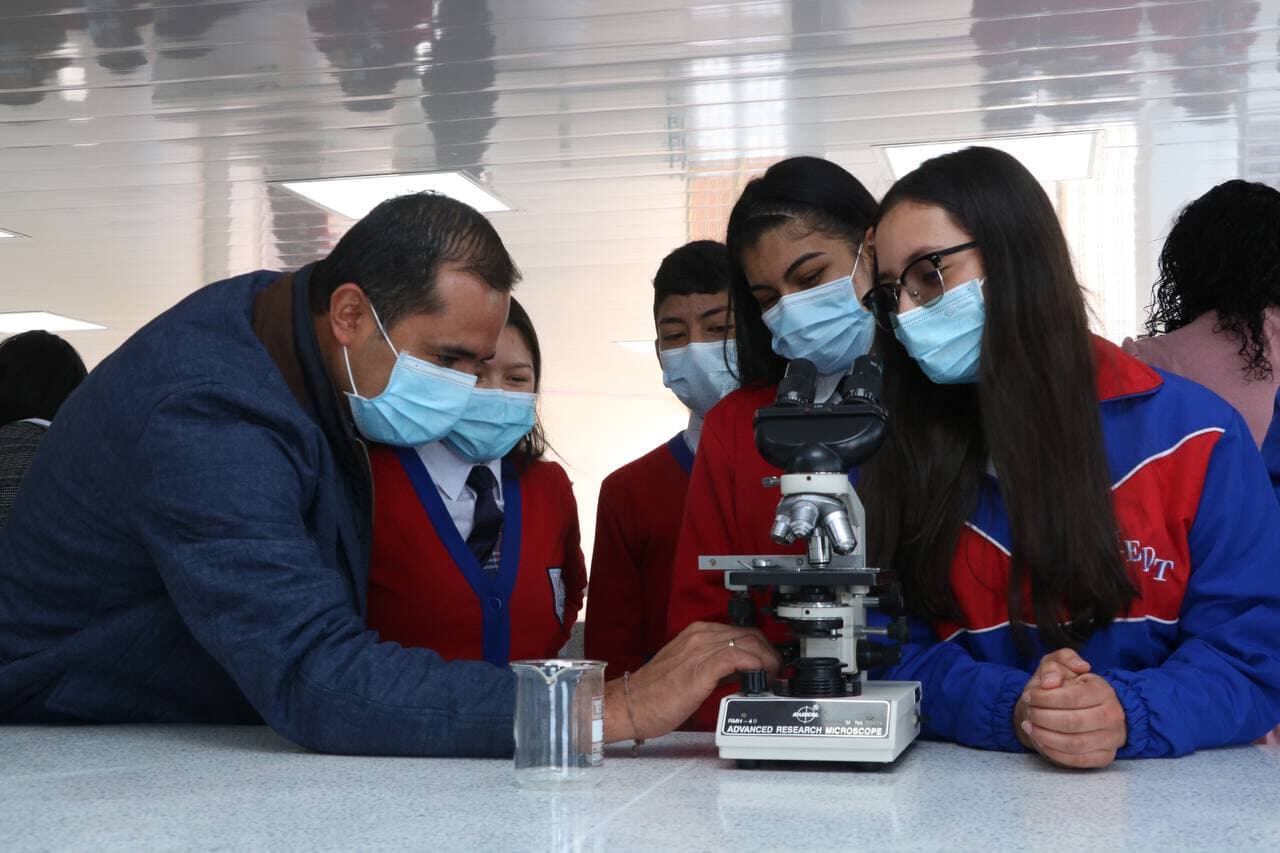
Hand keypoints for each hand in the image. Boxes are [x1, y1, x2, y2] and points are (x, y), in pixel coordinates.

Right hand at [603, 622, 781, 742]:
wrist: (630, 705)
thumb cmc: (654, 693)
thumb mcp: (688, 669)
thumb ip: (714, 665)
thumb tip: (741, 672)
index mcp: (696, 633)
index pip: (741, 631)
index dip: (761, 647)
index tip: (770, 663)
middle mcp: (699, 636)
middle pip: (750, 634)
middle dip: (770, 653)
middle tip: (775, 673)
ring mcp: (700, 650)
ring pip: (748, 643)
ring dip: (767, 661)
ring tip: (771, 679)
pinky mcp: (700, 669)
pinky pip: (737, 657)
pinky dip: (754, 666)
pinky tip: (758, 679)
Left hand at [1021, 673, 1126, 768]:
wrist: (1080, 709)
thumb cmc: (1067, 686)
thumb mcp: (1059, 665)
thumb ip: (1054, 665)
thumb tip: (1050, 682)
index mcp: (1103, 690)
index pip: (1071, 698)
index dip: (1045, 698)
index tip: (1028, 696)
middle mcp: (1113, 715)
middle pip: (1072, 722)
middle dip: (1043, 718)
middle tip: (1029, 713)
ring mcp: (1112, 739)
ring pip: (1074, 744)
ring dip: (1045, 736)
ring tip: (1029, 726)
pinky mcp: (1105, 757)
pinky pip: (1078, 760)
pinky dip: (1055, 752)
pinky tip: (1041, 741)